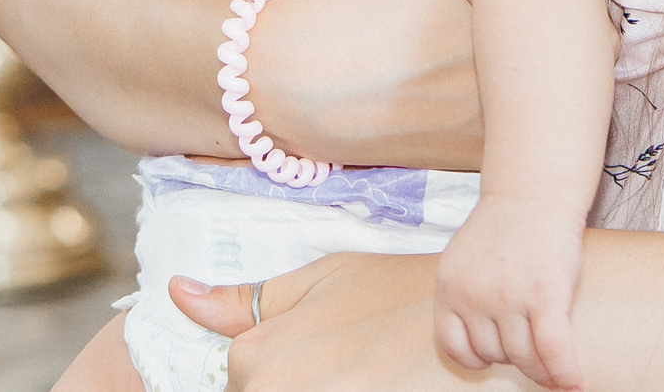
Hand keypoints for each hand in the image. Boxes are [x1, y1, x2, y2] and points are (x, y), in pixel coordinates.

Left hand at [171, 253, 521, 389]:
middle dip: (304, 384)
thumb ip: (244, 302)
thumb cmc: (403, 298)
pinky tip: (381, 385)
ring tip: (370, 375)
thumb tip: (177, 293)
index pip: (240, 388)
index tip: (334, 361)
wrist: (485, 319)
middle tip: (356, 368)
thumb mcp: (322, 281)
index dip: (286, 375)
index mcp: (259, 364)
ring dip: (329, 389)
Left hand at [432, 197, 584, 388]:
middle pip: (493, 354)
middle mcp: (474, 295)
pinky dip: (565, 373)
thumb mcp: (464, 262)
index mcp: (449, 287)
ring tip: (554, 366)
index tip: (492, 357)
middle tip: (530, 343)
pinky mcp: (545, 296)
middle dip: (512, 354)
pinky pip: (554, 350)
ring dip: (541, 368)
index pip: (454, 347)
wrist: (533, 194)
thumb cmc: (503, 230)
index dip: (476, 358)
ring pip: (523, 358)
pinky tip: (574, 384)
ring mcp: (508, 297)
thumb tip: (478, 348)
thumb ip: (464, 299)